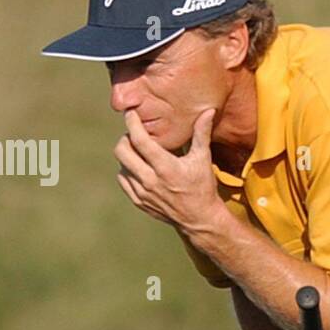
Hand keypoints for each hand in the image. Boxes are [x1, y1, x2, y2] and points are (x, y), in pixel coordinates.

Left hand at [114, 109, 221, 231]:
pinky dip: (127, 170)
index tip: (130, 113)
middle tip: (135, 134)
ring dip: (127, 155)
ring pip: (121, 166)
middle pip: (122, 152)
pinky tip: (138, 166)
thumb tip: (208, 110)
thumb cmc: (202, 186)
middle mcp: (150, 181)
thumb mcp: (203, 159)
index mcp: (166, 168)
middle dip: (125, 138)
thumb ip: (202, 133)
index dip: (132, 123)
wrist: (199, 218)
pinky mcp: (138, 201)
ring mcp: (142, 193)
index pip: (140, 140)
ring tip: (139, 150)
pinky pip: (123, 180)